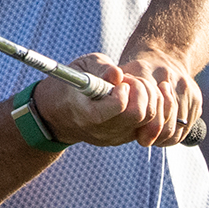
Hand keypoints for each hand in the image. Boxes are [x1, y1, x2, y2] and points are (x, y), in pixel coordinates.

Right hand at [33, 51, 199, 147]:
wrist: (57, 117)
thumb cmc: (68, 87)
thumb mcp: (79, 69)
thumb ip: (100, 69)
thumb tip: (117, 73)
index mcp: (85, 113)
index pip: (119, 106)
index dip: (124, 88)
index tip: (119, 80)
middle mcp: (102, 130)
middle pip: (138, 114)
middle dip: (142, 91)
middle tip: (130, 81)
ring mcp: (114, 137)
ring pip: (149, 120)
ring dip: (149, 98)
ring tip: (134, 86)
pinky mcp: (124, 138)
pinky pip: (149, 125)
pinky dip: (151, 107)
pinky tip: (140, 94)